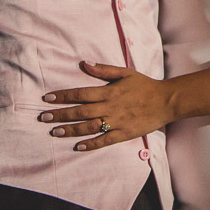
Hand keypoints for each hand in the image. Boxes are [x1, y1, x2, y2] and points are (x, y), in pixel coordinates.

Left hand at [40, 62, 172, 151]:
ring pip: (89, 127)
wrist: (166, 101)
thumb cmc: (144, 85)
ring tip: (55, 132)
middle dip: (60, 114)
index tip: (48, 99)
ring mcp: (117, 121)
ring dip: (71, 130)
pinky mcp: (124, 133)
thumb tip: (84, 63)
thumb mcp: (125, 72)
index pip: (81, 94)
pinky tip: (78, 146)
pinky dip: (91, 144)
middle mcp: (110, 107)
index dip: (64, 96)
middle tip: (43, 118)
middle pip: (81, 111)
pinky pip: (105, 140)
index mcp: (109, 92)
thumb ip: (104, 70)